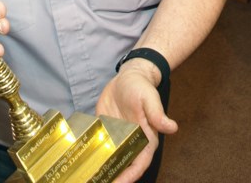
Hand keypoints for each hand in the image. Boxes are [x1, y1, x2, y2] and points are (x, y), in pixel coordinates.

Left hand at [96, 60, 177, 182]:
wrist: (128, 77)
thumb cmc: (142, 87)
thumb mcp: (149, 98)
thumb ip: (157, 114)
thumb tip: (172, 127)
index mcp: (145, 139)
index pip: (139, 164)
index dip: (129, 177)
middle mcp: (131, 143)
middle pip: (123, 167)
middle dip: (112, 178)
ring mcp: (116, 139)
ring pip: (109, 161)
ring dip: (100, 171)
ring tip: (86, 179)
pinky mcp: (104, 131)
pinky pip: (98, 147)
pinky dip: (91, 156)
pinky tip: (78, 162)